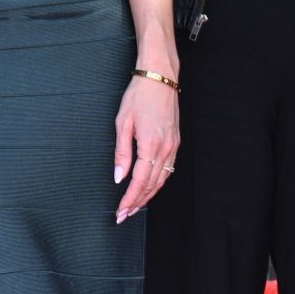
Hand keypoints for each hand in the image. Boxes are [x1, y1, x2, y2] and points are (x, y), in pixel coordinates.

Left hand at [113, 72, 179, 223]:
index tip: (120, 211)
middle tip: (124, 216)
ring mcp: (173, 148)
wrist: (160, 77)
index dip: (129, 199)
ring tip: (135, 207)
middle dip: (138, 203)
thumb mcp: (123, 122)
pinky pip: (167, 171)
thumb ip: (121, 152)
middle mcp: (165, 150)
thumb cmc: (139, 95)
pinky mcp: (175, 144)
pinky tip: (148, 189)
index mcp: (150, 145)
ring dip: (148, 196)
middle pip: (151, 185)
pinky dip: (157, 184)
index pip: (139, 181)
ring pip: (161, 181)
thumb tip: (119, 176)